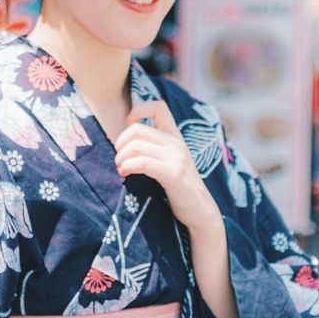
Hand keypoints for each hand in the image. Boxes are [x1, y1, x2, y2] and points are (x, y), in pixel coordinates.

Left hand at [113, 101, 218, 235]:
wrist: (200, 210)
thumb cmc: (180, 187)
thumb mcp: (171, 160)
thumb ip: (156, 146)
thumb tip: (127, 139)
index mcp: (176, 135)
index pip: (159, 107)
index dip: (138, 110)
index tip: (128, 126)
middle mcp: (176, 142)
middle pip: (137, 129)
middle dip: (120, 142)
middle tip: (118, 157)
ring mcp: (176, 157)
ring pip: (136, 145)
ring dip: (121, 157)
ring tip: (120, 168)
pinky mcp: (173, 173)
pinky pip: (142, 162)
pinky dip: (127, 166)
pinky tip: (124, 173)